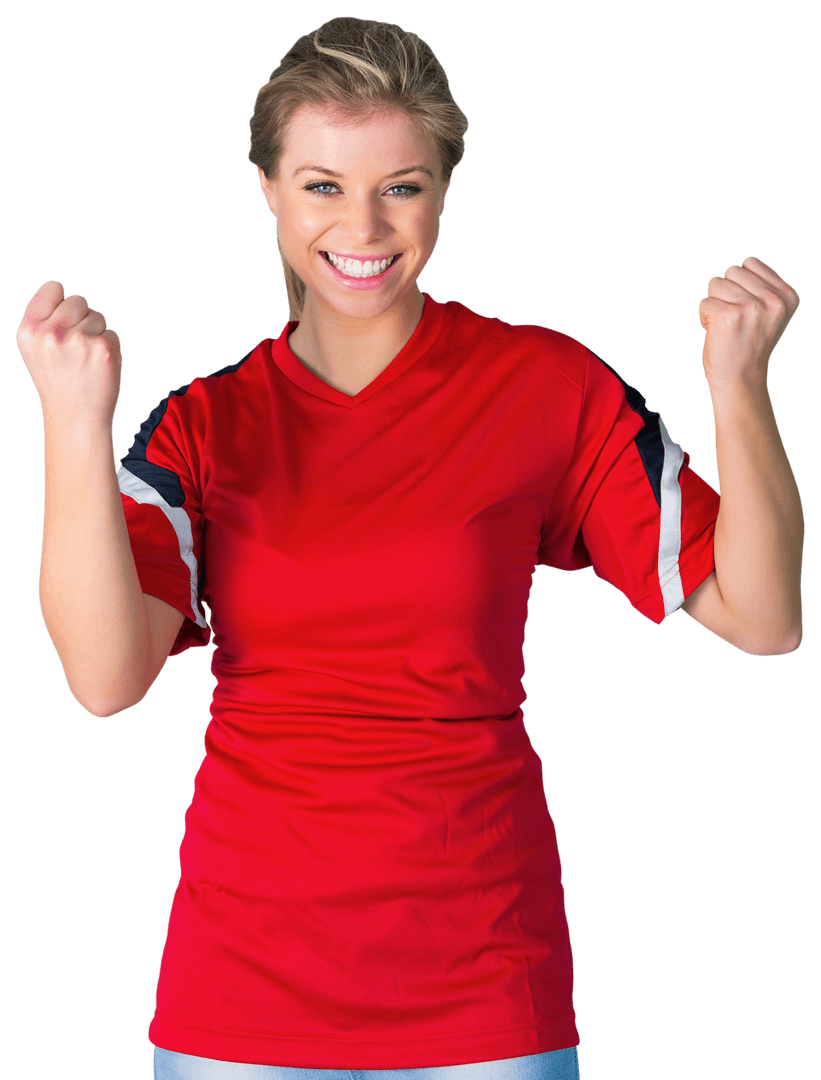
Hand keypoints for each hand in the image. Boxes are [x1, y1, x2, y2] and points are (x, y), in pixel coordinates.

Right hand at [17, 280, 121, 424]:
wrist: (75, 415)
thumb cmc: (57, 378)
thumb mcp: (36, 347)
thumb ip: (44, 318)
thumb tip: (60, 290)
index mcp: (29, 329)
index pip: (53, 288)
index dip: (61, 304)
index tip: (63, 323)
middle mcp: (51, 333)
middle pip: (78, 300)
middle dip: (81, 319)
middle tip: (75, 348)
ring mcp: (78, 340)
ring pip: (98, 316)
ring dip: (96, 334)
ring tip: (85, 359)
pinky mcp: (103, 349)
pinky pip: (112, 333)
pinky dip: (109, 348)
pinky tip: (97, 366)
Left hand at [698, 256, 799, 388]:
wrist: (741, 379)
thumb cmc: (749, 344)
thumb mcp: (769, 313)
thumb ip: (763, 288)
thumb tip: (743, 265)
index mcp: (787, 295)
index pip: (751, 263)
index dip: (740, 284)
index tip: (745, 309)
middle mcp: (773, 300)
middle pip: (732, 271)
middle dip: (725, 293)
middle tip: (733, 319)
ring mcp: (752, 307)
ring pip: (715, 283)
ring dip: (714, 304)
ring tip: (725, 325)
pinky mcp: (729, 316)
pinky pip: (704, 303)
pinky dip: (704, 318)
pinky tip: (716, 333)